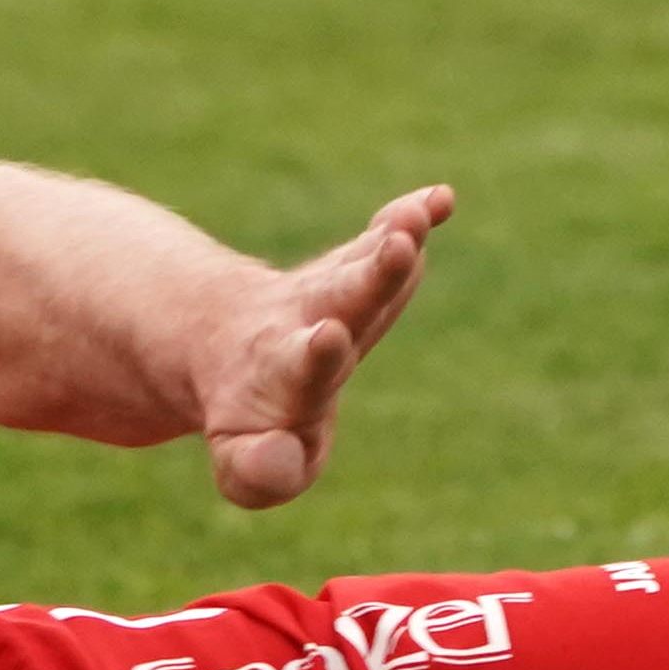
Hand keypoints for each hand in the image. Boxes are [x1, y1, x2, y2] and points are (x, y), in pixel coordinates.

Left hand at [192, 184, 450, 509]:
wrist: (228, 342)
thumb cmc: (255, 419)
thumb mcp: (244, 462)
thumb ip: (258, 472)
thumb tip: (278, 462)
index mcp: (286, 376)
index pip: (302, 365)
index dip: (316, 354)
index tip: (328, 334)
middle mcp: (310, 320)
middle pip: (346, 295)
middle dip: (374, 275)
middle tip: (398, 245)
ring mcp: (334, 289)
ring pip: (365, 260)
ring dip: (397, 235)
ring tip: (419, 216)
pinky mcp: (357, 265)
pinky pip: (385, 235)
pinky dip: (414, 215)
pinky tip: (440, 198)